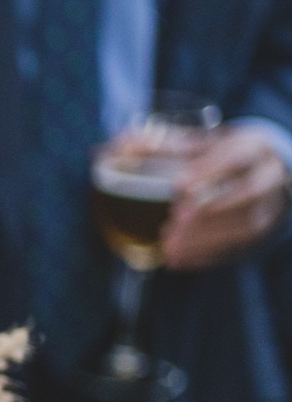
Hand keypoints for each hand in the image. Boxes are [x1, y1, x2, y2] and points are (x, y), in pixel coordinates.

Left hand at [163, 127, 291, 269]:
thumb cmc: (221, 154)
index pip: (238, 157)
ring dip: (206, 238)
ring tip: (170, 246)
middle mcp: (269, 176)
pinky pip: (240, 247)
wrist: (256, 170)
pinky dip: (207, 255)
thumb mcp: (202, 142)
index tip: (179, 184)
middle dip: (210, 209)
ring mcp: (269, 205)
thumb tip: (132, 146)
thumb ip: (170, 145)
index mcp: (254, 147)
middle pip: (248, 193)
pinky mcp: (262, 231)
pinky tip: (178, 260)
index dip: (209, 170)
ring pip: (247, 225)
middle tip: (175, 220)